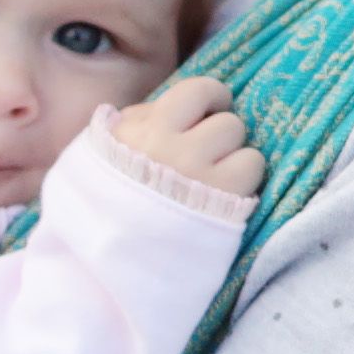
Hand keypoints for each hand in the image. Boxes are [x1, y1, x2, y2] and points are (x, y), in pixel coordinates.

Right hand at [109, 80, 260, 194]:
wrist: (108, 263)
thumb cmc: (106, 204)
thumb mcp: (101, 152)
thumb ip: (136, 121)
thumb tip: (171, 104)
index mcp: (140, 131)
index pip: (196, 90)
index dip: (210, 99)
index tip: (207, 113)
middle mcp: (169, 147)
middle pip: (226, 120)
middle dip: (220, 136)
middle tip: (208, 156)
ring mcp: (197, 174)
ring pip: (243, 141)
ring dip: (234, 157)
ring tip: (214, 179)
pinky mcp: (222, 202)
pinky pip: (252, 166)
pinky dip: (245, 180)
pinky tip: (224, 197)